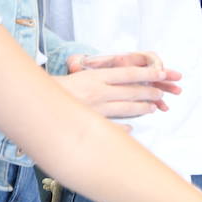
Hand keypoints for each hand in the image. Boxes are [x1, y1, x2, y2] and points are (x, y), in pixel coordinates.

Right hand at [59, 55, 180, 118]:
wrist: (39, 100)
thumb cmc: (64, 85)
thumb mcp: (86, 74)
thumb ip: (106, 76)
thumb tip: (130, 74)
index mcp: (97, 76)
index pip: (129, 73)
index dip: (148, 73)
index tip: (162, 74)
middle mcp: (98, 91)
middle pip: (131, 91)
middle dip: (150, 92)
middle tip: (162, 93)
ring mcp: (94, 108)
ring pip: (126, 108)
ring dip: (142, 108)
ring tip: (153, 107)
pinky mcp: (89, 122)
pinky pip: (112, 126)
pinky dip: (124, 128)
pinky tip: (132, 128)